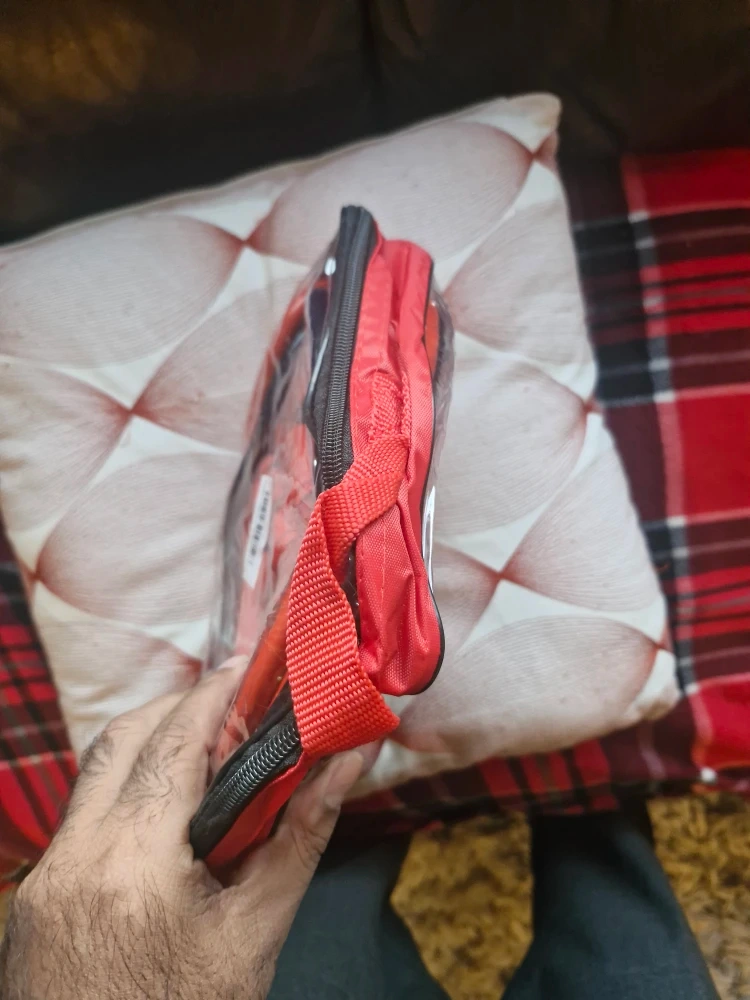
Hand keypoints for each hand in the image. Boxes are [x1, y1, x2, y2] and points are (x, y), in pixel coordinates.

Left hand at [0, 659, 362, 999]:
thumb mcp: (255, 935)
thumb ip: (301, 837)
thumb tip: (348, 763)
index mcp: (134, 859)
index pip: (175, 739)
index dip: (214, 693)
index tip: (249, 668)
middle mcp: (74, 855)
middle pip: (121, 738)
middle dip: (177, 707)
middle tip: (233, 707)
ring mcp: (44, 877)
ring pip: (93, 774)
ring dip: (147, 746)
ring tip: (207, 754)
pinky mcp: (35, 898)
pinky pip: (80, 818)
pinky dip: (125, 794)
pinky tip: (167, 818)